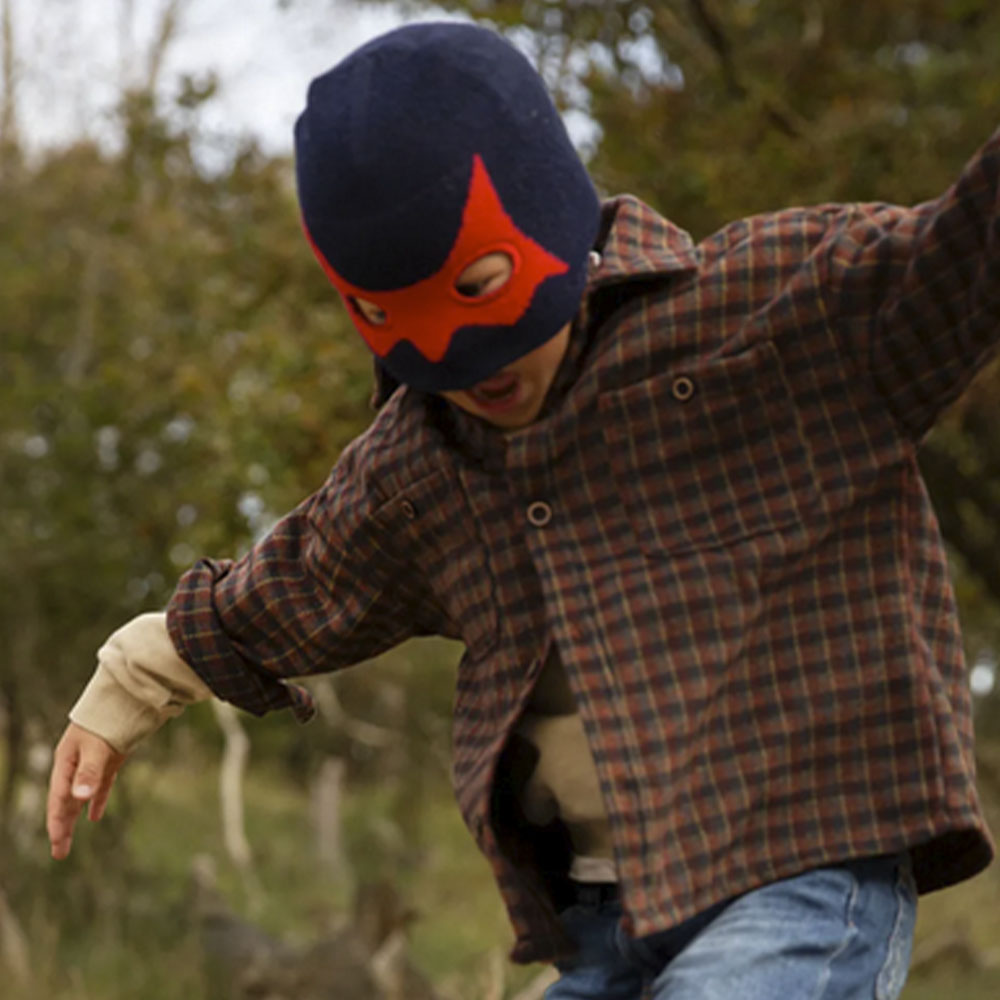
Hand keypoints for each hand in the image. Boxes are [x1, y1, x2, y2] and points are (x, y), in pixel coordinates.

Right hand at [46, 722, 126, 859]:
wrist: (126, 696)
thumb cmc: (106, 719)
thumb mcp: (96, 747)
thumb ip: (89, 772)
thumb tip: (80, 799)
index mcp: (67, 761)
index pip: (59, 798)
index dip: (57, 820)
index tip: (57, 841)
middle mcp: (76, 764)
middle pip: (66, 800)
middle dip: (62, 826)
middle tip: (59, 853)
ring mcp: (92, 762)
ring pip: (80, 796)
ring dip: (75, 817)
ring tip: (67, 840)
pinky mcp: (109, 760)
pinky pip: (99, 786)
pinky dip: (97, 801)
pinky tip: (95, 817)